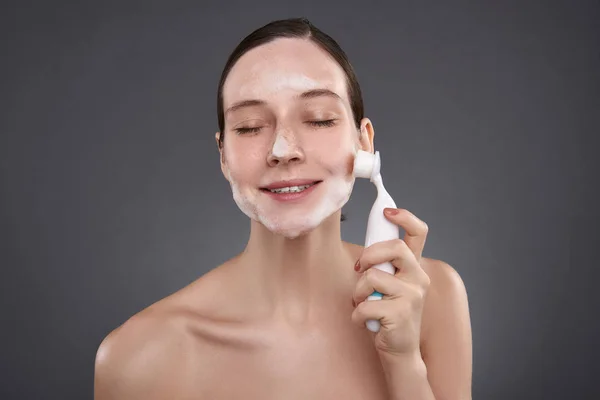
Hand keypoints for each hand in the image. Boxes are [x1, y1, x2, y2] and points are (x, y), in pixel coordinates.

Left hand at [351, 207, 430, 357]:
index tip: (388, 211)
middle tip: (359, 269)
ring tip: (363, 303)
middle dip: (368, 255)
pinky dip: (357, 314)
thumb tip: (365, 254)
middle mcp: (419, 278)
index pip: (419, 233)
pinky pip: (365, 304)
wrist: (400, 350)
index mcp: (415, 268)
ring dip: (358, 292)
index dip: (405, 217)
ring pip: (371, 277)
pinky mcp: (400, 313)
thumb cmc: (388, 315)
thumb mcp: (390, 286)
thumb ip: (384, 267)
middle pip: (394, 248)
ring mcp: (412, 295)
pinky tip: (366, 321)